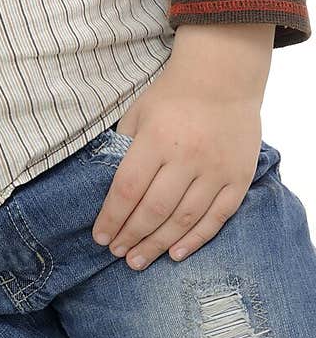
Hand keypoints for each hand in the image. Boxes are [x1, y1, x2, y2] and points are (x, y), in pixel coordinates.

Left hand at [90, 58, 262, 270]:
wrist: (223, 77)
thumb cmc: (172, 95)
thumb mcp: (138, 112)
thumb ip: (125, 148)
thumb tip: (110, 190)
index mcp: (156, 138)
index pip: (127, 189)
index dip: (111, 217)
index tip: (100, 236)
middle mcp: (186, 157)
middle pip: (154, 209)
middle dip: (131, 236)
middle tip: (118, 253)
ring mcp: (215, 169)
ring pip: (184, 219)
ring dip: (158, 244)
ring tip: (138, 260)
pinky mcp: (238, 178)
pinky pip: (217, 218)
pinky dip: (196, 239)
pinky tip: (175, 253)